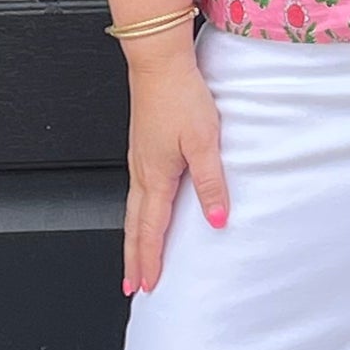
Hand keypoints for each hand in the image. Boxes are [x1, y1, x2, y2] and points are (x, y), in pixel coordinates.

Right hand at [120, 34, 229, 295]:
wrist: (158, 63)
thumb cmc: (179, 96)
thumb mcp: (205, 142)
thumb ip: (211, 183)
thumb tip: (218, 218)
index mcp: (155, 175)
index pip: (151, 229)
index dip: (150, 260)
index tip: (148, 285)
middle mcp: (141, 171)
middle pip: (134, 226)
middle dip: (133, 259)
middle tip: (132, 286)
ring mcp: (138, 159)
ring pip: (132, 210)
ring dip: (132, 238)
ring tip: (135, 259)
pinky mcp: (142, 147)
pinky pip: (136, 191)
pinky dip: (136, 214)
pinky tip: (145, 212)